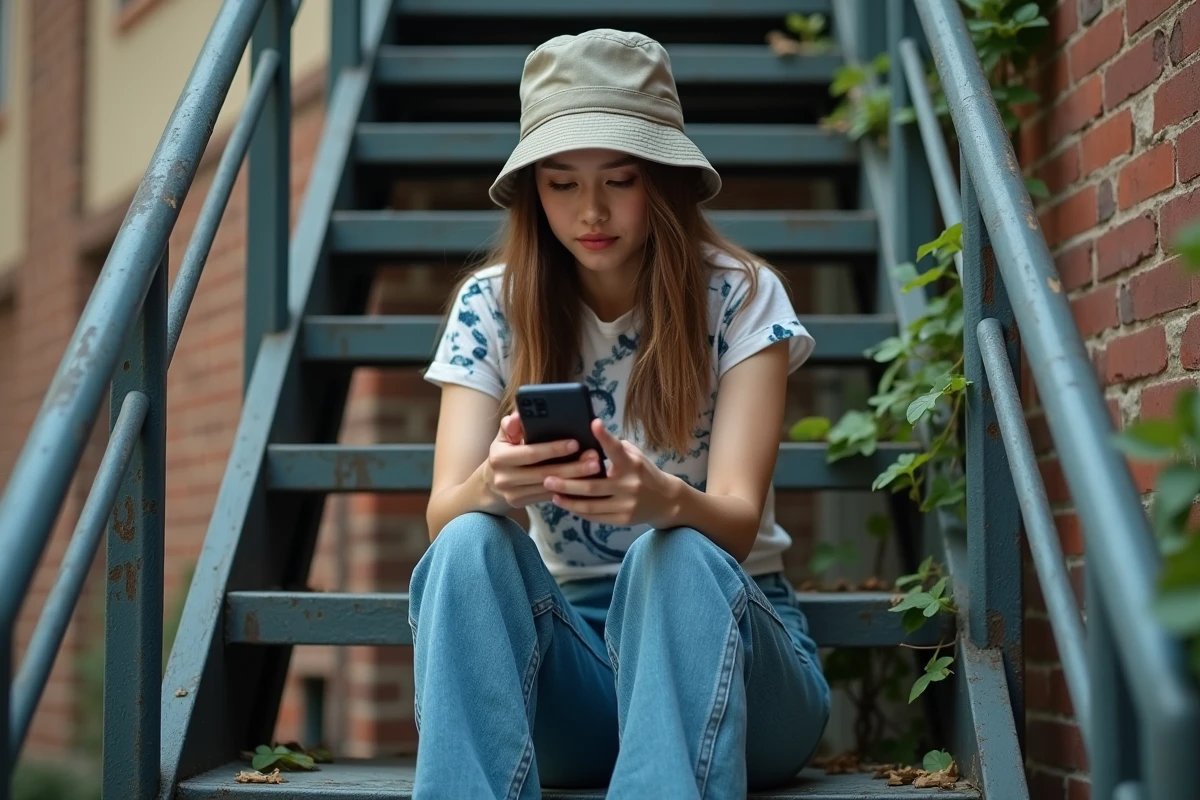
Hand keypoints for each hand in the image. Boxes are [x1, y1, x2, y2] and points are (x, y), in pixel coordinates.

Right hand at [483, 414, 603, 508]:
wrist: (492, 480)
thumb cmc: (506, 451)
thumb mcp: (505, 436)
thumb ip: (512, 424)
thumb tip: (517, 415)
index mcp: (499, 457)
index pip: (531, 453)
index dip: (553, 449)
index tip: (575, 443)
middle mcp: (504, 478)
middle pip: (545, 473)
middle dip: (572, 466)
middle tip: (594, 458)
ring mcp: (512, 494)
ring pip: (550, 487)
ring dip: (575, 479)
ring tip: (594, 468)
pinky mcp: (520, 503)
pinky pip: (548, 496)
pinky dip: (567, 489)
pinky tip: (584, 481)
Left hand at [542, 419, 680, 527]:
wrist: (666, 501)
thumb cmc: (644, 472)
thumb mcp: (635, 456)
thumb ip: (615, 450)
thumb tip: (586, 440)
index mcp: (632, 464)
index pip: (616, 449)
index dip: (605, 436)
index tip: (593, 423)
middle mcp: (630, 484)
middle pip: (592, 485)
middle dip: (566, 483)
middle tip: (546, 477)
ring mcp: (626, 504)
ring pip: (590, 505)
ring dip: (568, 499)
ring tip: (552, 493)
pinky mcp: (623, 519)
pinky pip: (595, 516)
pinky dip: (578, 510)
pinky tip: (566, 503)